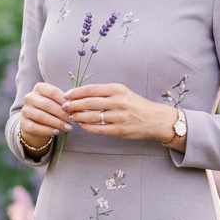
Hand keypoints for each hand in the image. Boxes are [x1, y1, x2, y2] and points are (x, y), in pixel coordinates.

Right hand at [19, 82, 71, 148]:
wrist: (38, 123)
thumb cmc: (52, 109)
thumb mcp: (58, 103)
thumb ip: (65, 103)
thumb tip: (76, 107)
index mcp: (39, 88)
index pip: (53, 92)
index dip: (64, 101)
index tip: (74, 109)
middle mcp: (30, 97)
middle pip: (47, 104)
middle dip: (62, 113)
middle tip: (73, 120)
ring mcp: (25, 110)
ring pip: (41, 116)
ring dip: (57, 123)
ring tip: (68, 127)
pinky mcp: (23, 123)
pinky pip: (35, 127)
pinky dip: (47, 130)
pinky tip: (57, 132)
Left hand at [63, 83, 180, 145]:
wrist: (154, 119)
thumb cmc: (135, 104)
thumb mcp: (122, 92)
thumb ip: (104, 93)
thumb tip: (81, 95)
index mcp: (117, 89)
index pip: (91, 89)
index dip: (76, 92)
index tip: (66, 95)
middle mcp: (118, 102)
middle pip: (88, 103)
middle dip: (73, 105)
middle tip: (64, 107)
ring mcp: (119, 117)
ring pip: (92, 116)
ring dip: (78, 117)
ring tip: (72, 117)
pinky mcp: (120, 130)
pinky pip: (99, 129)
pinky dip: (88, 127)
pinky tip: (82, 125)